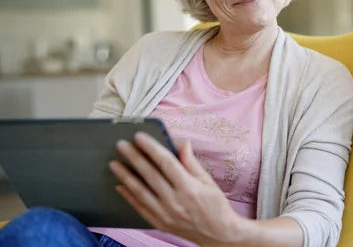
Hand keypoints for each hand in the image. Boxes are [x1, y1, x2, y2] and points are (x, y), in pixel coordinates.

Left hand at [110, 132, 243, 245]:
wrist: (218, 235)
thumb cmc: (215, 205)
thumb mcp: (208, 181)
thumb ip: (191, 162)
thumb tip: (182, 143)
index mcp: (189, 187)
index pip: (166, 162)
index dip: (151, 148)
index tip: (139, 137)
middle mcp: (175, 201)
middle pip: (150, 175)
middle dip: (134, 158)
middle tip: (121, 145)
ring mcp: (165, 214)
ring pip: (141, 191)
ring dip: (125, 176)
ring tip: (114, 164)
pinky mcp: (160, 223)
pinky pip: (140, 208)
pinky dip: (128, 196)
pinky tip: (119, 185)